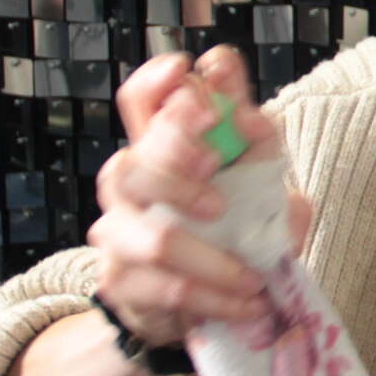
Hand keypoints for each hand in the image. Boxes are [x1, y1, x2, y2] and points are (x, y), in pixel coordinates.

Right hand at [86, 46, 313, 349]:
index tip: (185, 71)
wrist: (200, 303)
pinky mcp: (120, 280)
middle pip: (137, 161)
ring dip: (213, 258)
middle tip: (218, 171)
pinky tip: (248, 303)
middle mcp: (128, 180)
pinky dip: (218, 297)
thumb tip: (253, 117)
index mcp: (160, 146)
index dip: (156, 83)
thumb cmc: (234, 229)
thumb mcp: (258, 180)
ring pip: (157, 238)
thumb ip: (258, 144)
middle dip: (180, 165)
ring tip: (253, 277)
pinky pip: (170, 288)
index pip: (139, 100)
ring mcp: (117, 231)